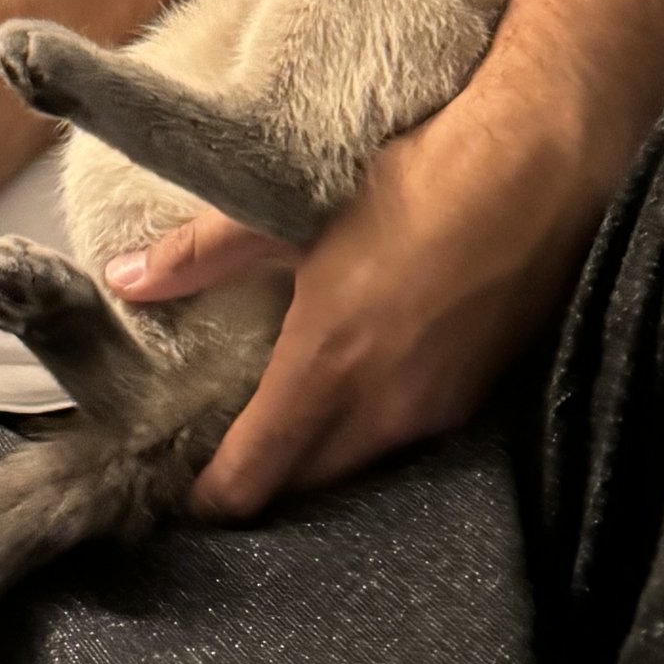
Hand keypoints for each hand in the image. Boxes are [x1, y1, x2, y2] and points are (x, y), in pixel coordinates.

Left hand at [108, 99, 593, 520]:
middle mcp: (383, 409)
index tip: (181, 492)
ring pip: (360, 462)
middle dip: (263, 478)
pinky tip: (364, 377)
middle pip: (305, 483)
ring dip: (322, 453)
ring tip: (290, 410)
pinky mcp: (478, 395)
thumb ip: (200, 255)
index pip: (253, 479)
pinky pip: (407, 434)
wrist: (539, 164)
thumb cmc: (413, 179)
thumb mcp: (287, 209)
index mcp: (326, 370)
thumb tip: (124, 281)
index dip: (210, 499)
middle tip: (228, 446)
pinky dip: (373, 425)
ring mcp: (438, 409)